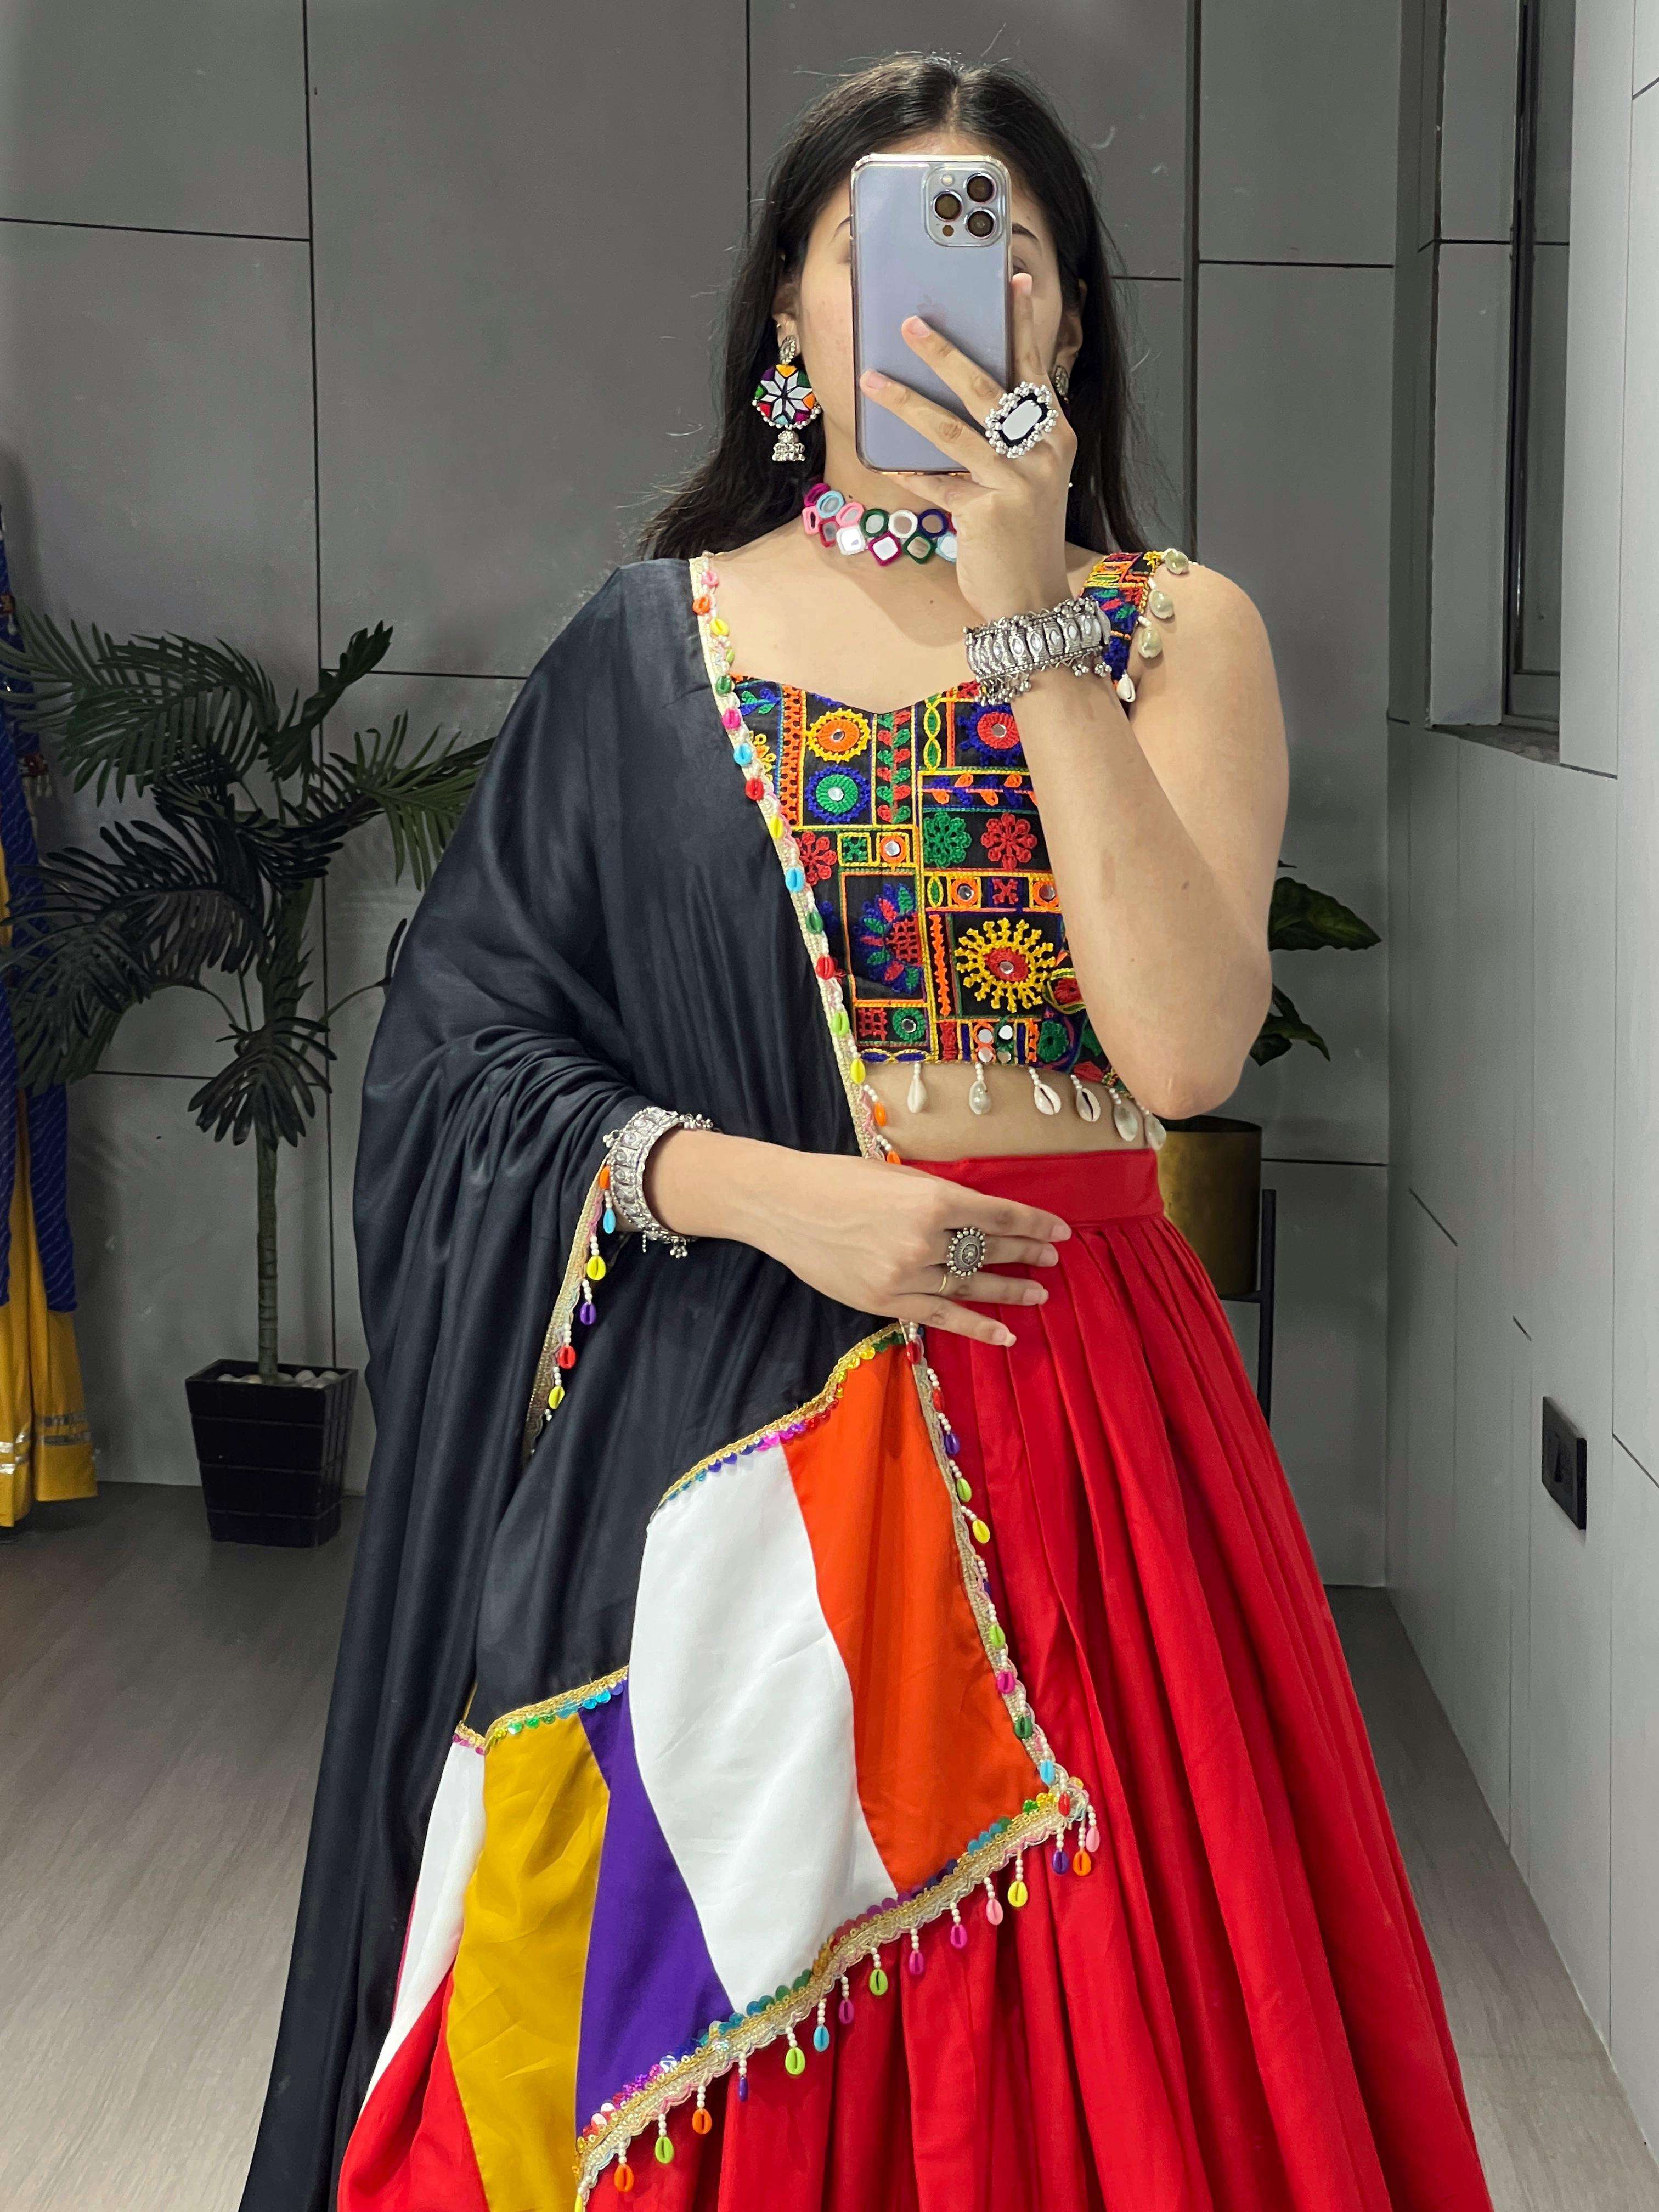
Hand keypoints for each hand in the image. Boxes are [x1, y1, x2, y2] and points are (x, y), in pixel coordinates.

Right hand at [747, 1148, 1069, 1346]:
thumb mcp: (898, 1175)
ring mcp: (906, 1274)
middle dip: (1026, 1252)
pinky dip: (976, 1327)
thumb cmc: (838, 1180)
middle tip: (1052, 1257)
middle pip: (990, 1249)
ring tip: (1039, 1292)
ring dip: (1009, 1288)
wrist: (783, 1205)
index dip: (1035, 1224)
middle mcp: (925, 1238)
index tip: (1060, 1231)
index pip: (1000, 1215)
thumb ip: (938, 1197)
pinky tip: (1006, 1335)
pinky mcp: (887, 1301)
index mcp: (933, 1198)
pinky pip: (942, 1317)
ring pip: (970, 1284)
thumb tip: (979, 1216)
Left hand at [857, 270, 1074, 622]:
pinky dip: (908, 471)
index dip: (1021, 324)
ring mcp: (1016, 482)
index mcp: (1053, 435)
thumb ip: (1000, 440)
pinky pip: (936, 483)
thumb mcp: (1023, 480)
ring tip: (872, 379)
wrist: (1032, 601)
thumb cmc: (1020, 536)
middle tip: (910, 323)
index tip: (1013, 280)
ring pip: (953, 431)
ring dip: (907, 402)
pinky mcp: (988, 512)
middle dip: (945, 353)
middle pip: (987, 389)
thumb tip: (951, 398)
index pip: (1032, 369)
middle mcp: (1040, 452)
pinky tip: (880, 457)